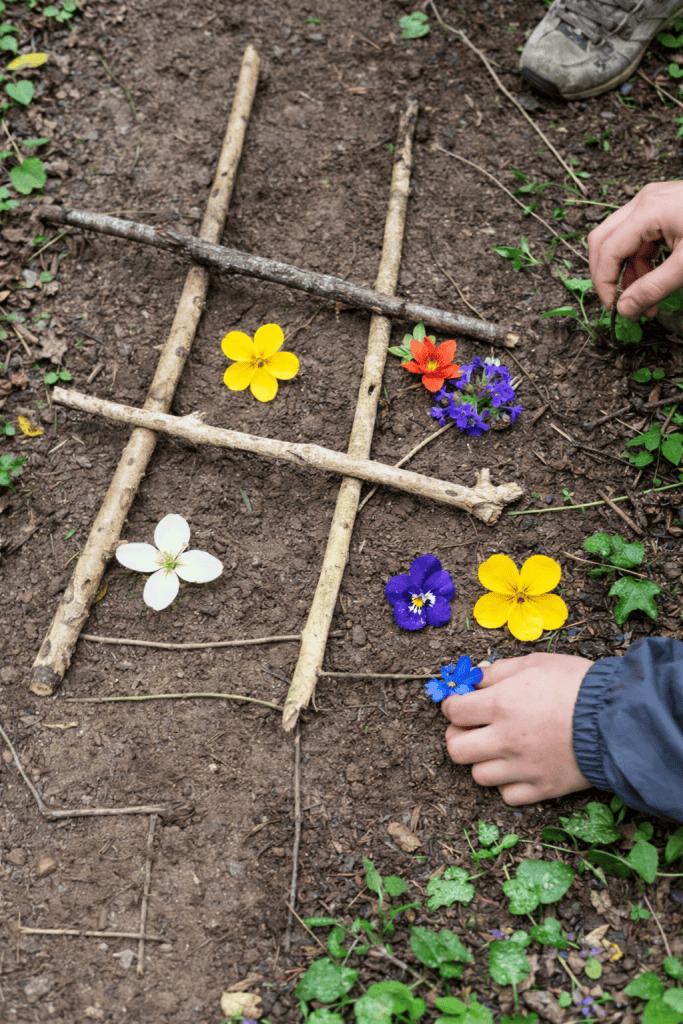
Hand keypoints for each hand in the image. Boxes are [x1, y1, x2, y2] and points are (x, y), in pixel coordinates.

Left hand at [442, 653, 593, 805]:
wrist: (618, 719)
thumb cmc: (578, 685)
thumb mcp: (535, 663)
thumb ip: (499, 671)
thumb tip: (475, 677)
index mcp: (500, 704)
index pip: (453, 711)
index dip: (453, 705)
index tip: (462, 703)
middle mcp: (504, 739)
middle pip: (455, 749)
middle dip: (459, 736)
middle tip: (471, 729)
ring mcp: (522, 767)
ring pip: (478, 776)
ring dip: (482, 761)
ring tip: (497, 749)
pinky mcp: (542, 788)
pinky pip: (507, 795)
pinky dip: (508, 784)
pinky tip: (518, 768)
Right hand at [588, 181, 682, 319]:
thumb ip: (654, 288)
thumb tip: (625, 308)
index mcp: (647, 210)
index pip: (608, 250)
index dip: (605, 283)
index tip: (614, 308)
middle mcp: (644, 202)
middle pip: (604, 241)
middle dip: (609, 276)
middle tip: (620, 303)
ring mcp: (652, 204)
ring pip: (621, 242)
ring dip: (628, 273)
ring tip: (645, 302)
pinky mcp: (662, 211)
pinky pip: (639, 239)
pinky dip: (642, 263)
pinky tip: (655, 284)